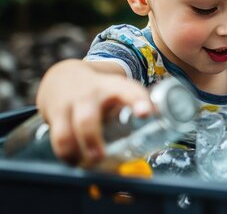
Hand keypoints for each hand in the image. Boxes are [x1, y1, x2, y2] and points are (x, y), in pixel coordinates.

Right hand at [36, 59, 151, 165]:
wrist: (63, 77)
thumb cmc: (101, 92)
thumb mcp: (119, 92)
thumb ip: (137, 108)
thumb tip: (157, 127)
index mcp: (114, 88)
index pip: (128, 91)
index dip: (138, 101)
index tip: (145, 113)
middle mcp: (90, 96)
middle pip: (88, 120)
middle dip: (92, 141)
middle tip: (99, 158)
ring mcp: (69, 106)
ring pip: (65, 134)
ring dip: (75, 153)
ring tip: (86, 165)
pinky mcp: (53, 116)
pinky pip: (56, 139)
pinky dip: (66, 155)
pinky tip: (74, 162)